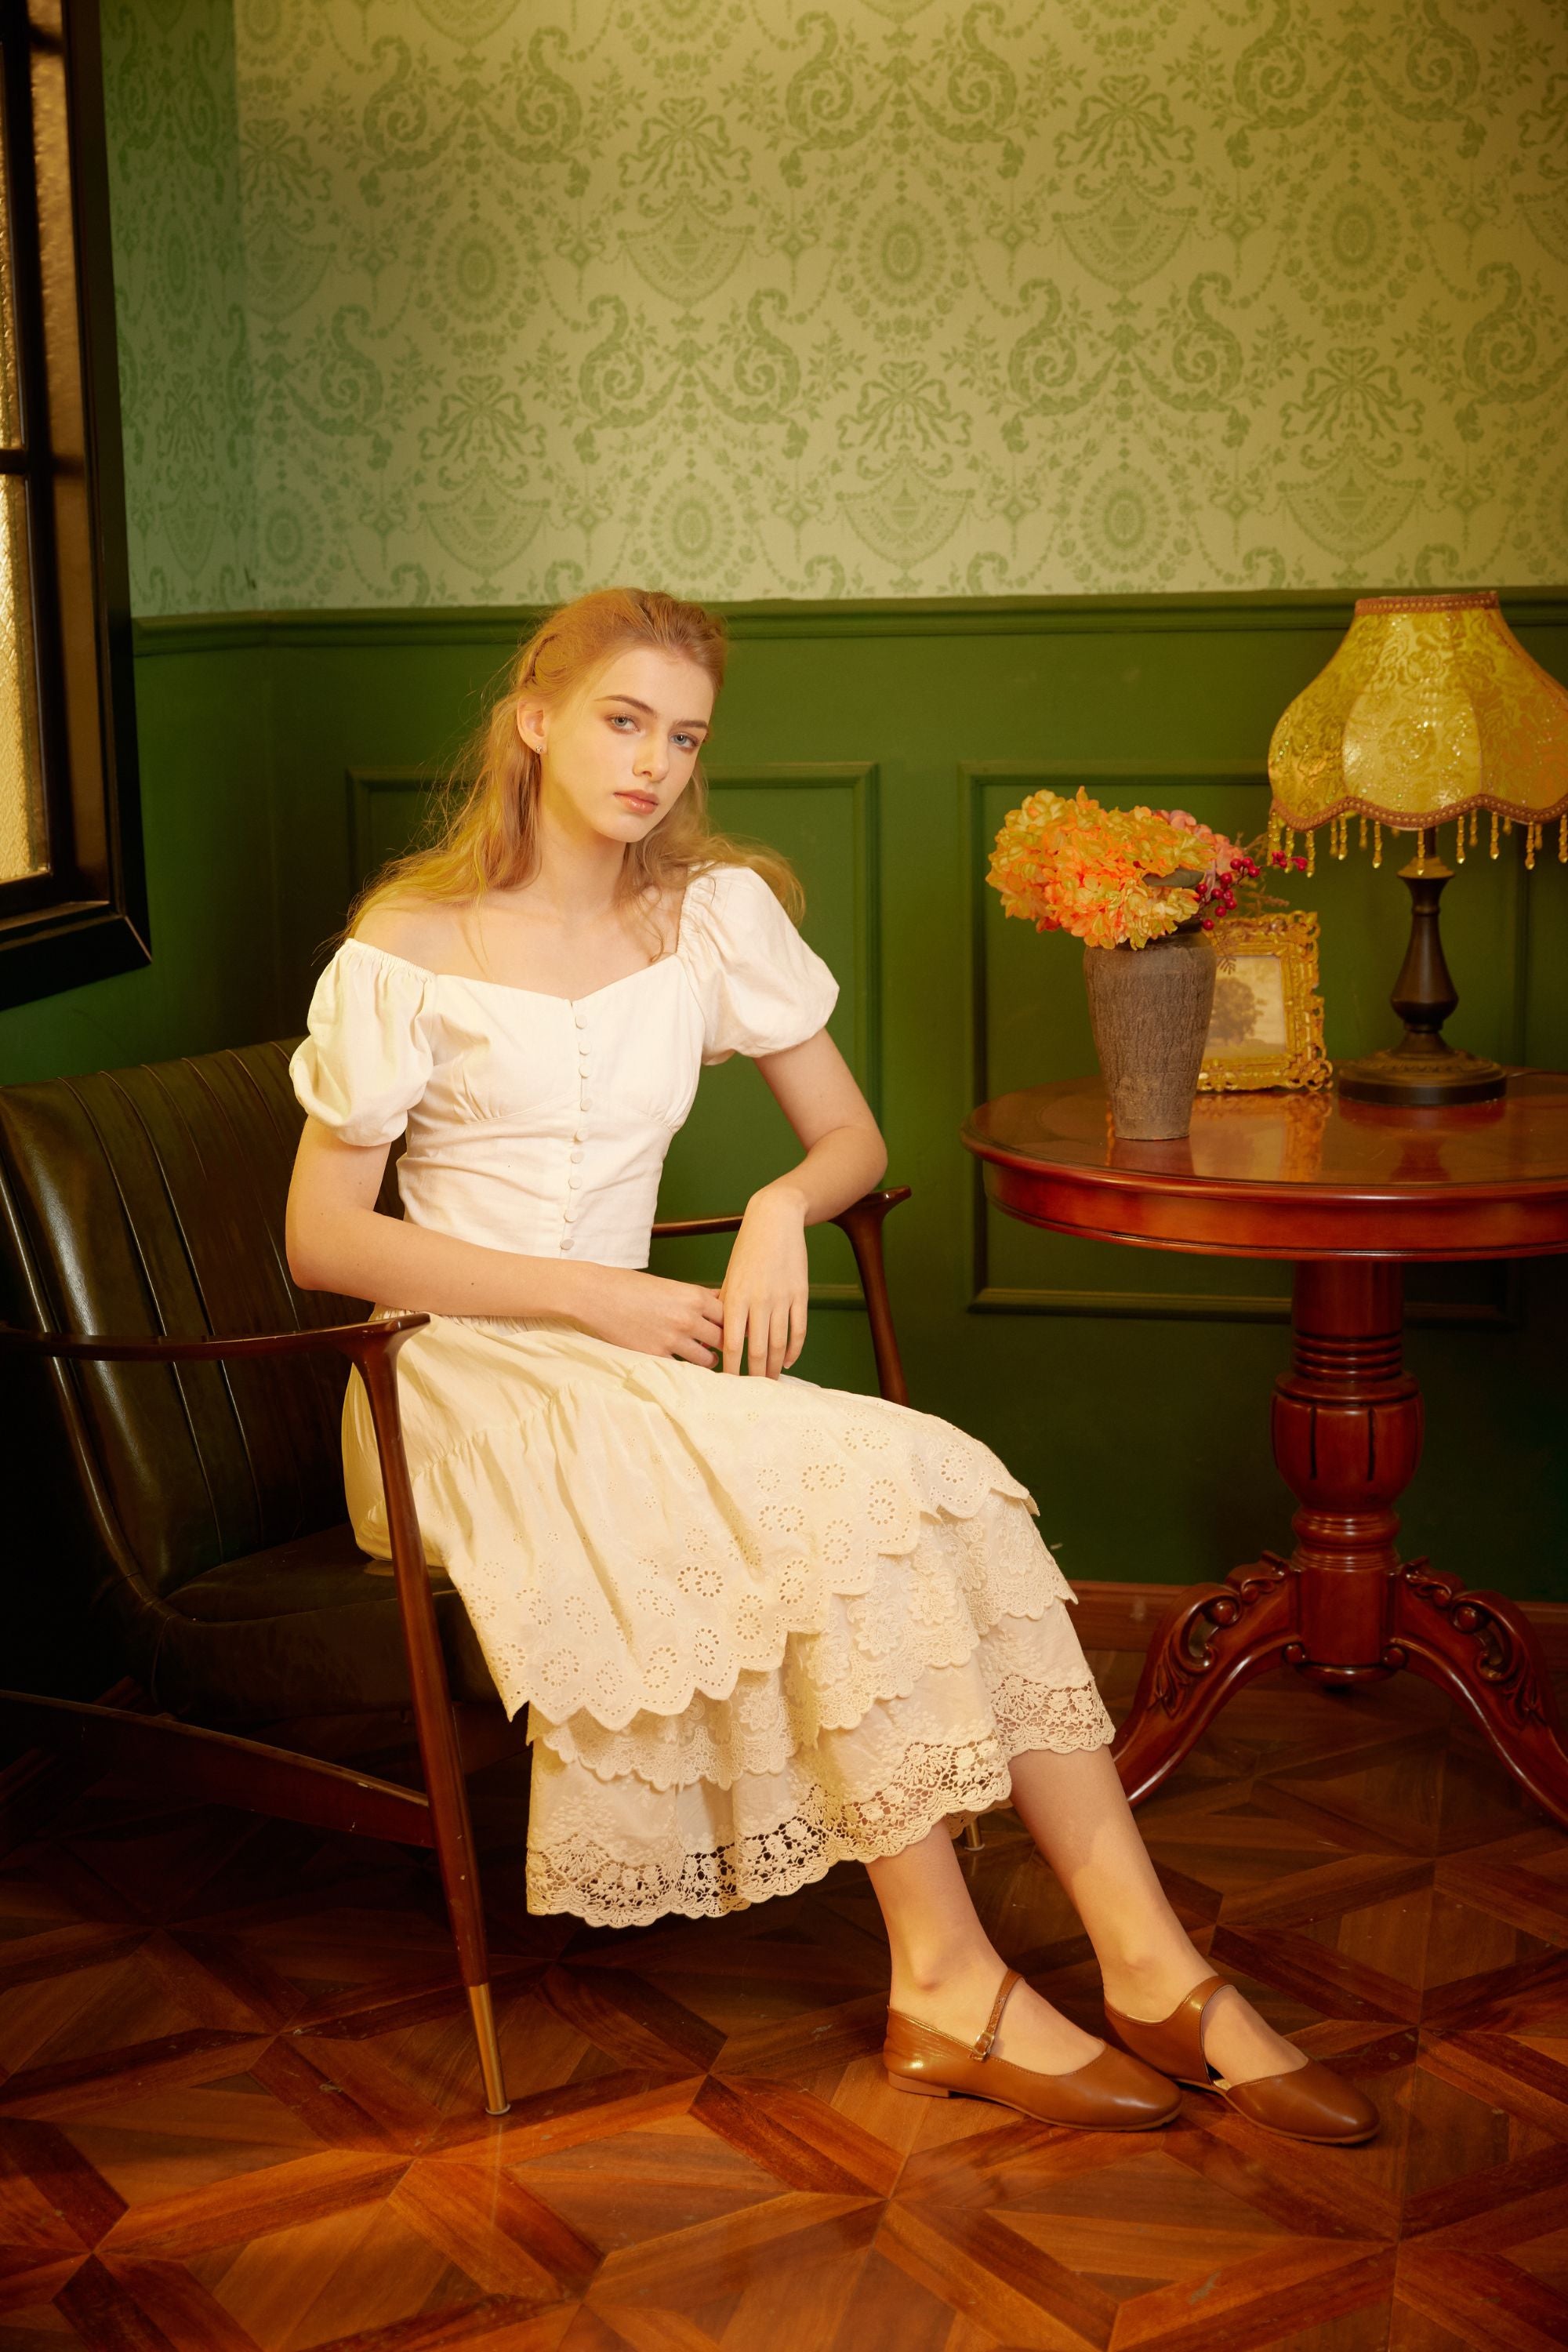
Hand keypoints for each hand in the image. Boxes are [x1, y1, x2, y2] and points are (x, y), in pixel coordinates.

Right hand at [576, 1266, 724, 1365]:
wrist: (597, 1295)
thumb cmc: (631, 1286)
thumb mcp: (669, 1285)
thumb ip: (696, 1296)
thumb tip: (720, 1302)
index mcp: (694, 1296)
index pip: (731, 1315)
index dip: (734, 1323)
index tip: (736, 1330)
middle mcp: (688, 1318)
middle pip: (725, 1339)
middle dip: (726, 1344)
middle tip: (727, 1349)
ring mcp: (673, 1339)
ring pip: (708, 1359)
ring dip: (708, 1359)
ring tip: (706, 1358)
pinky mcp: (656, 1355)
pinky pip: (683, 1369)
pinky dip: (686, 1369)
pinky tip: (685, 1366)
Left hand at [720, 1186, 808, 1377]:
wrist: (774, 1223)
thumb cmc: (747, 1251)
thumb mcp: (730, 1277)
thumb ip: (725, 1306)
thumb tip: (719, 1337)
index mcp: (736, 1298)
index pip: (732, 1343)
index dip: (731, 1367)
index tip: (728, 1384)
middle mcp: (759, 1301)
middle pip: (757, 1349)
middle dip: (755, 1374)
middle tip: (753, 1392)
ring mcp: (782, 1299)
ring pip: (779, 1343)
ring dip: (774, 1367)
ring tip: (770, 1382)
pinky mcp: (800, 1295)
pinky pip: (798, 1329)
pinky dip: (794, 1349)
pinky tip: (787, 1361)